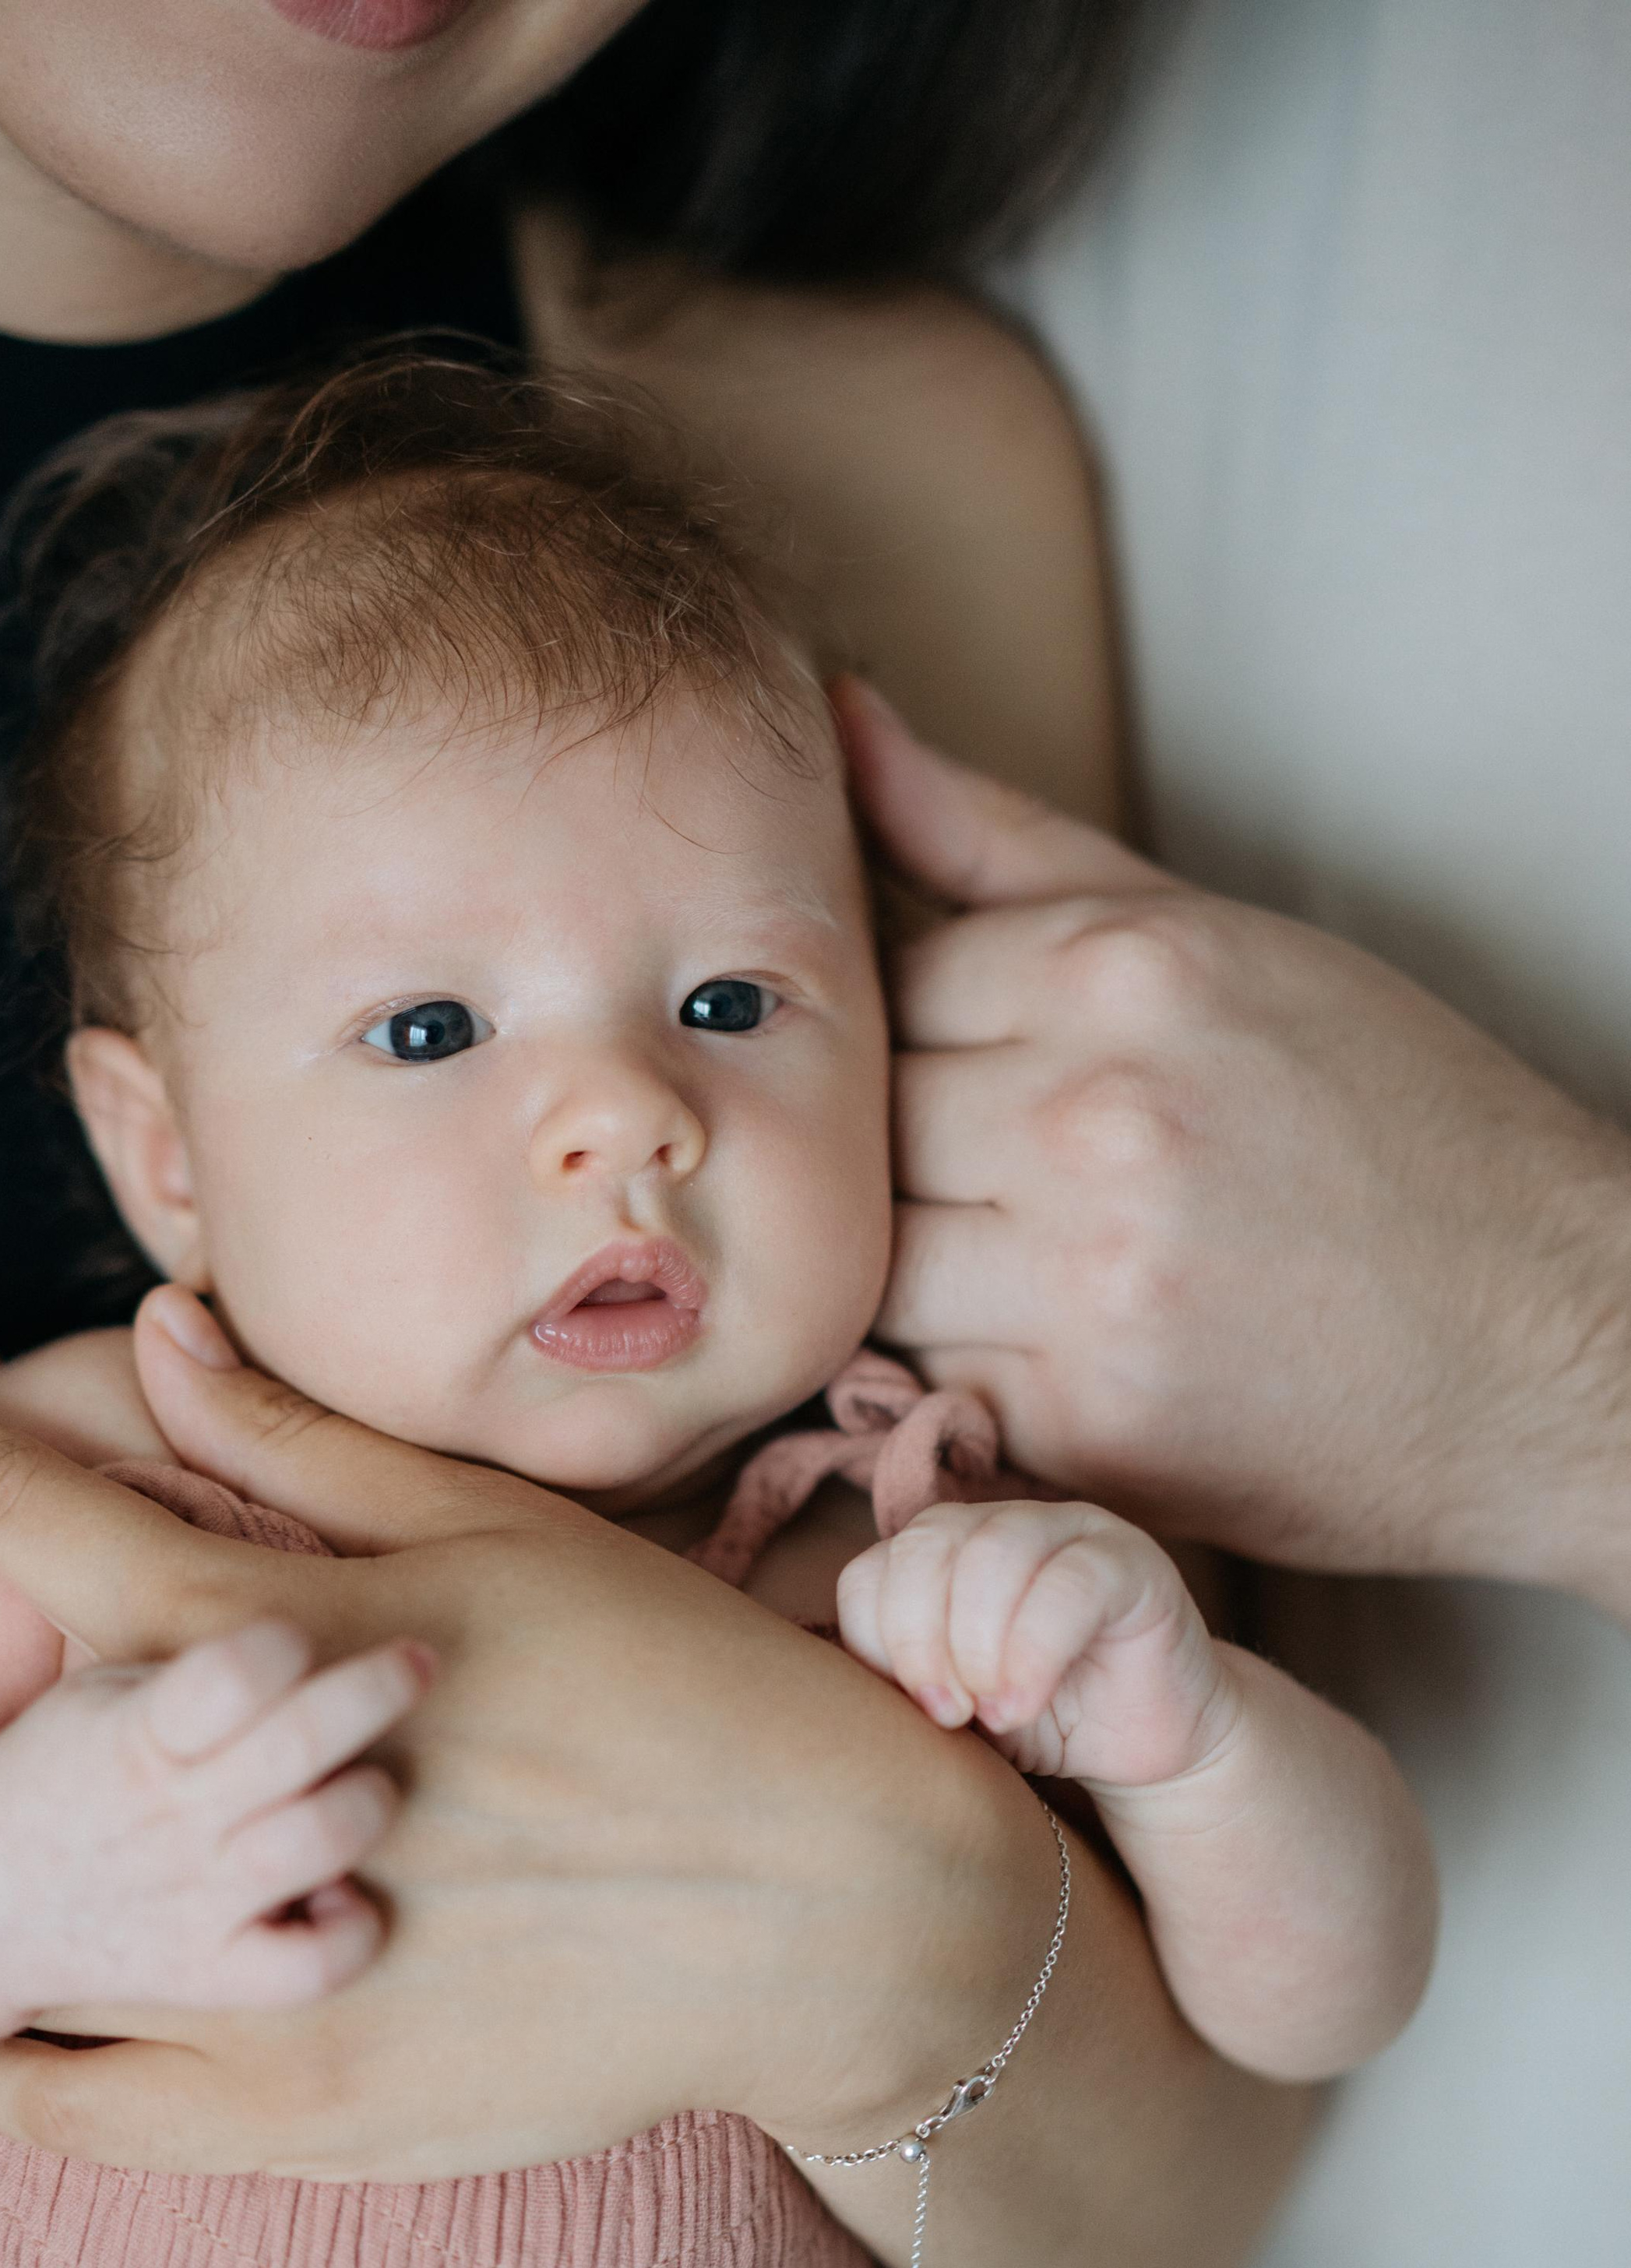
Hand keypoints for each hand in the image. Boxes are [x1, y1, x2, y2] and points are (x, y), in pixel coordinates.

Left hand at [0, 1314, 1033, 2176]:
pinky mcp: (314, 2118)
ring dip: (6, 1885)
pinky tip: (15, 2025)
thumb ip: (307, 1447)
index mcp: (295, 1640)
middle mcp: (257, 1813)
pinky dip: (25, 2059)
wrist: (845, 1915)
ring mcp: (273, 1982)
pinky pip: (89, 2111)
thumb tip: (158, 1333)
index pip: (34, 1516)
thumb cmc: (693, 1693)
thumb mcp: (506, 1539)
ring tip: (30, 1868)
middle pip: (14, 1739)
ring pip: (35, 1937)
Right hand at [0, 1619, 427, 2033]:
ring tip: (371, 1784)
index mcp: (137, 1734)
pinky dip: (349, 1932)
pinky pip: (310, 1966)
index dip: (277, 1644)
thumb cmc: (70, 1769)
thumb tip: (317, 1624)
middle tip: (419, 1658)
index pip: (224, 1676)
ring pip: (317, 1845)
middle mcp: (173, 1817)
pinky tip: (346, 1894)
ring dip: (364, 1803)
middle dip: (374, 1689)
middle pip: (296, 1746)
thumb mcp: (103, 1687)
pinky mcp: (214, 1972)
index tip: (301, 1631)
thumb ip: (199, 1663)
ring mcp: (197, 1901)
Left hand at [837, 1499, 1231, 1787]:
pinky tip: (1025, 1703)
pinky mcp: (1129, 1560)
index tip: (919, 1712)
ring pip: (993, 1552)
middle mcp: (999, 1524)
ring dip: (978, 1646)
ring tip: (993, 1714)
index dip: (880, 1641)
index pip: (874, 1571)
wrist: (1142, 1749)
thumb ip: (904, 1678)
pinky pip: (1068, 1583)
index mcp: (942, 1553)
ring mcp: (1069, 1529)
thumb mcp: (953, 1705)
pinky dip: (1032, 1651)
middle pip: (925, 1547)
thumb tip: (844, 1690)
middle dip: (923, 1640)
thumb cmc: (1038, 1721)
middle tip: (950, 1715)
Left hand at [841, 680, 1630, 1612]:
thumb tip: (840, 719)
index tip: (999, 1089)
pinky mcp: (1087, 1420)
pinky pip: (934, 1383)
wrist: (1556, 1339)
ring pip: (879, 1261)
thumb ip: (1002, 842)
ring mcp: (1085, 1277)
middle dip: (918, 1162)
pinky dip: (979, 1376)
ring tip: (1044, 1272)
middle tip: (1014, 1191)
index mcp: (1123, 966)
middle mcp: (1093, 1115)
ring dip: (932, 1273)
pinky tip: (1079, 1354)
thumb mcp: (1216, 940)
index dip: (927, 1049)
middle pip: (866, 1127)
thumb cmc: (1391, 1127)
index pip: (889, 986)